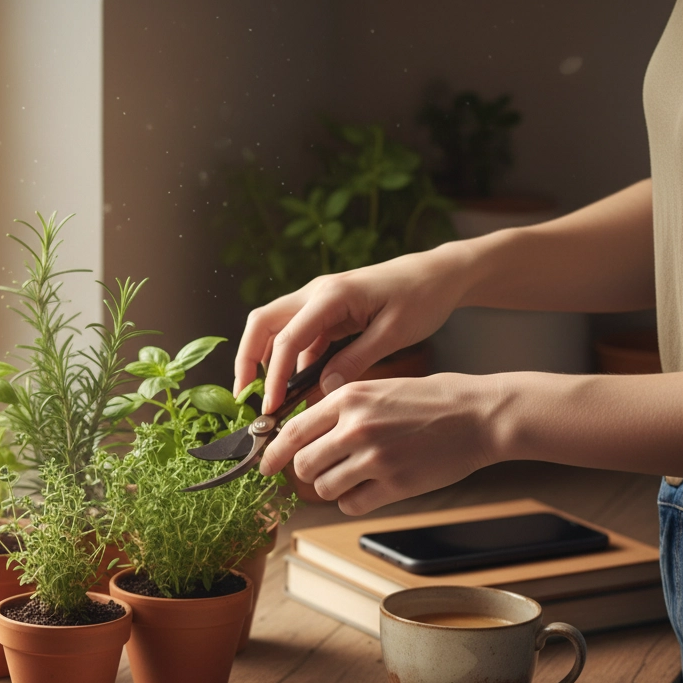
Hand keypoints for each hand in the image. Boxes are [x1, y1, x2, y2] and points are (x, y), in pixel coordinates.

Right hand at [234, 245, 470, 413]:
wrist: (438, 274)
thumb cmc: (422, 298)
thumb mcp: (394, 334)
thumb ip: (355, 360)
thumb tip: (324, 391)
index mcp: (331, 295)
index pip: (287, 338)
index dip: (273, 376)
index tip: (270, 407)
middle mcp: (316, 293)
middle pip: (262, 324)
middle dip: (247, 360)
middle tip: (243, 398)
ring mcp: (318, 300)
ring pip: (275, 329)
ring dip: (265, 361)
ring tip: (267, 399)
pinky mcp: (326, 312)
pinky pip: (298, 337)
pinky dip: (291, 362)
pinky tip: (298, 389)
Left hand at [258, 372, 502, 514]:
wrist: (480, 415)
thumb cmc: (433, 399)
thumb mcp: (380, 388)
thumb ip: (342, 408)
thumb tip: (305, 432)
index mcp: (348, 399)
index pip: (292, 431)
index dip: (272, 452)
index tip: (263, 465)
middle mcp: (355, 428)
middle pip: (302, 464)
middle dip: (304, 472)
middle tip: (317, 471)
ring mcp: (374, 458)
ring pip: (323, 487)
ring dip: (331, 486)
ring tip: (353, 475)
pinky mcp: (395, 485)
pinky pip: (351, 504)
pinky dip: (353, 501)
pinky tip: (369, 488)